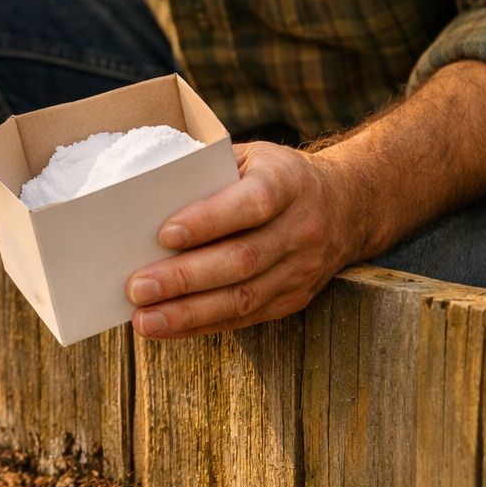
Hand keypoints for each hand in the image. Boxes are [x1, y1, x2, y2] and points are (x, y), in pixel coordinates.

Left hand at [125, 142, 367, 338]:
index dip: (209, 220)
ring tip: (144, 320)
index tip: (165, 234)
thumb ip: (208, 172)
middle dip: (185, 278)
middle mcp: (301, 228)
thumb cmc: (276, 177)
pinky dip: (200, 325)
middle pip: (242, 259)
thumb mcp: (252, 158)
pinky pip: (244, 319)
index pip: (252, 203)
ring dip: (187, 313)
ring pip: (243, 298)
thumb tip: (144, 197)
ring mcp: (302, 269)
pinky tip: (166, 328)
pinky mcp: (294, 299)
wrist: (348, 205)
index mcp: (288, 182)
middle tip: (137, 287)